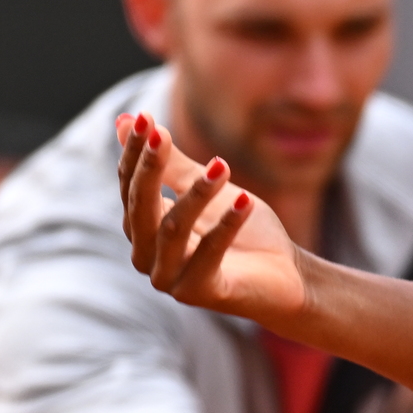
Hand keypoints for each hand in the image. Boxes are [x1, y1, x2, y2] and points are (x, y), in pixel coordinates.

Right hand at [114, 111, 305, 319]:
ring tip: (222, 166)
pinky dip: (227, 225)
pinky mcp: (200, 293)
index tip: (145, 118)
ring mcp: (170, 279)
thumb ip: (169, 162)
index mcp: (142, 231)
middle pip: (140, 208)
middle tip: (162, 133)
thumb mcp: (205, 189)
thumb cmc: (242, 231)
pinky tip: (245, 201)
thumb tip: (126, 120)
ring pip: (173, 229)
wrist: (286, 276)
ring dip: (197, 194)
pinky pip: (209, 254)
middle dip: (150, 168)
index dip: (135, 153)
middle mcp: (147, 257)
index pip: (129, 186)